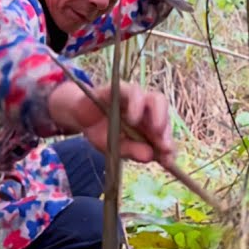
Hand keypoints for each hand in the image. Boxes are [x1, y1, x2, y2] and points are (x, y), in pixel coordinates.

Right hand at [49, 81, 174, 163]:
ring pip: (155, 99)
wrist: (79, 117)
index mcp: (149, 125)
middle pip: (168, 118)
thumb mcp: (116, 148)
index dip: (169, 145)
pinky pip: (133, 92)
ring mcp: (136, 98)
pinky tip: (133, 119)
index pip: (165, 133)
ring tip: (155, 130)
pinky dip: (136, 104)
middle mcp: (147, 110)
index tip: (168, 160)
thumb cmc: (102, 133)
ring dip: (158, 115)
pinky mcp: (120, 89)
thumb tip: (149, 157)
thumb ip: (132, 151)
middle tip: (166, 146)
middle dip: (168, 130)